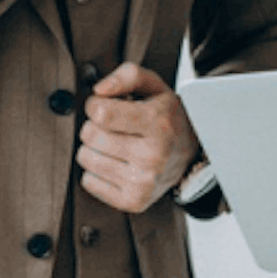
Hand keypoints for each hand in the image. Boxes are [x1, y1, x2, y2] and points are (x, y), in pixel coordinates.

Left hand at [76, 63, 197, 212]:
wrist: (190, 152)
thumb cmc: (166, 116)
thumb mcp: (153, 85)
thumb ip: (126, 76)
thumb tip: (99, 91)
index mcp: (158, 123)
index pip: (101, 113)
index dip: (96, 105)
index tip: (105, 106)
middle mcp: (153, 156)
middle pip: (90, 135)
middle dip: (94, 126)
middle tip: (113, 126)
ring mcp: (144, 182)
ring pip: (86, 158)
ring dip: (94, 148)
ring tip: (115, 144)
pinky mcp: (133, 201)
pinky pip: (88, 182)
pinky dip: (96, 172)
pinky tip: (116, 163)